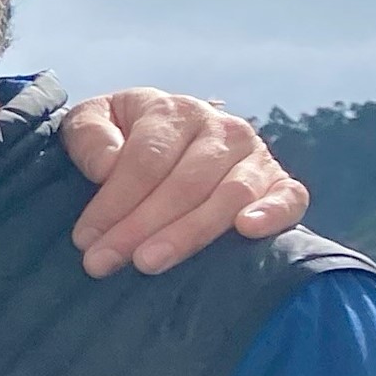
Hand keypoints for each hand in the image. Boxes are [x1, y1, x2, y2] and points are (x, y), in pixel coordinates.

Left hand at [60, 89, 308, 276]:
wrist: (165, 145)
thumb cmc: (120, 140)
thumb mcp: (92, 124)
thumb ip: (90, 136)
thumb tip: (107, 165)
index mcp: (173, 111)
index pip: (146, 159)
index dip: (114, 201)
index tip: (85, 239)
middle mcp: (220, 129)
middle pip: (184, 183)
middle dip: (140, 227)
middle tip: (104, 263)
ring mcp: (253, 155)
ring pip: (228, 195)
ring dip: (189, 233)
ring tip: (150, 263)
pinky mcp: (278, 182)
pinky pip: (290, 196)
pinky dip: (273, 213)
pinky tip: (247, 230)